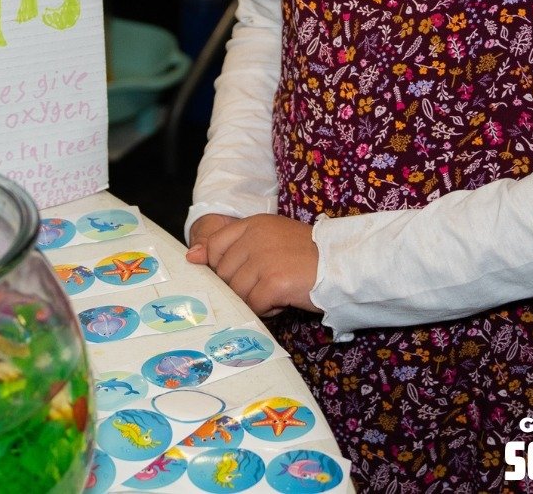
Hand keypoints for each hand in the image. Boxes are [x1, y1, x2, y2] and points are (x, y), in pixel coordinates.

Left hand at [188, 213, 319, 316]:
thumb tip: (190, 257)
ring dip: (256, 299)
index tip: (239, 275)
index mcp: (253, 223)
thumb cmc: (306, 254)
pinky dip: (268, 309)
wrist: (342, 262)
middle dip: (244, 286)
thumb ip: (230, 246)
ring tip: (279, 291)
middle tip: (269, 283)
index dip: (222, 267)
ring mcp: (264, 259)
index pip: (215, 246)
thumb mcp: (268, 239)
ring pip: (238, 292)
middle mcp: (255, 237)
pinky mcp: (274, 282)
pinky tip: (284, 300)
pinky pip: (255, 305)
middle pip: (225, 275)